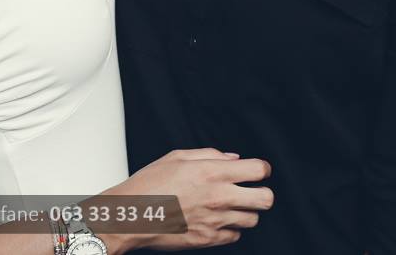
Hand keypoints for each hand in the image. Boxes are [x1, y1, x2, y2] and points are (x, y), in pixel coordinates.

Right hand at [101, 148, 272, 251]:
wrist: (129, 217)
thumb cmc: (149, 185)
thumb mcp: (177, 157)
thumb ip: (210, 155)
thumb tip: (233, 159)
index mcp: (213, 172)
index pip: (259, 170)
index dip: (261, 169)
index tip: (255, 171)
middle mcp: (219, 197)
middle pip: (266, 199)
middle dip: (262, 194)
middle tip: (250, 191)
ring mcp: (215, 221)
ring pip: (253, 220)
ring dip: (245, 212)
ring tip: (229, 207)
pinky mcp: (208, 240)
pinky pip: (234, 236)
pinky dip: (230, 229)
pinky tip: (216, 221)